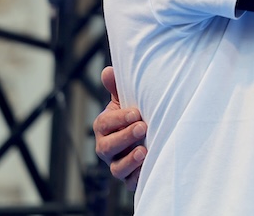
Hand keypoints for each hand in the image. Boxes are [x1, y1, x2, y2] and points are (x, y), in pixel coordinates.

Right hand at [93, 66, 145, 189]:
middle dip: (124, 137)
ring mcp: (117, 163)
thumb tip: (108, 71)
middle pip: (107, 147)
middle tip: (143, 127)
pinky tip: (148, 168)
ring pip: (117, 168)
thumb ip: (117, 86)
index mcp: (104, 127)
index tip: (136, 113)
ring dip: (130, 160)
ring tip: (144, 151)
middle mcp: (107, 147)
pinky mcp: (130, 177)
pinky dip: (137, 178)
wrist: (147, 132)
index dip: (118, 119)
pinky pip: (130, 183)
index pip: (105, 124)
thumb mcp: (126, 98)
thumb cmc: (134, 114)